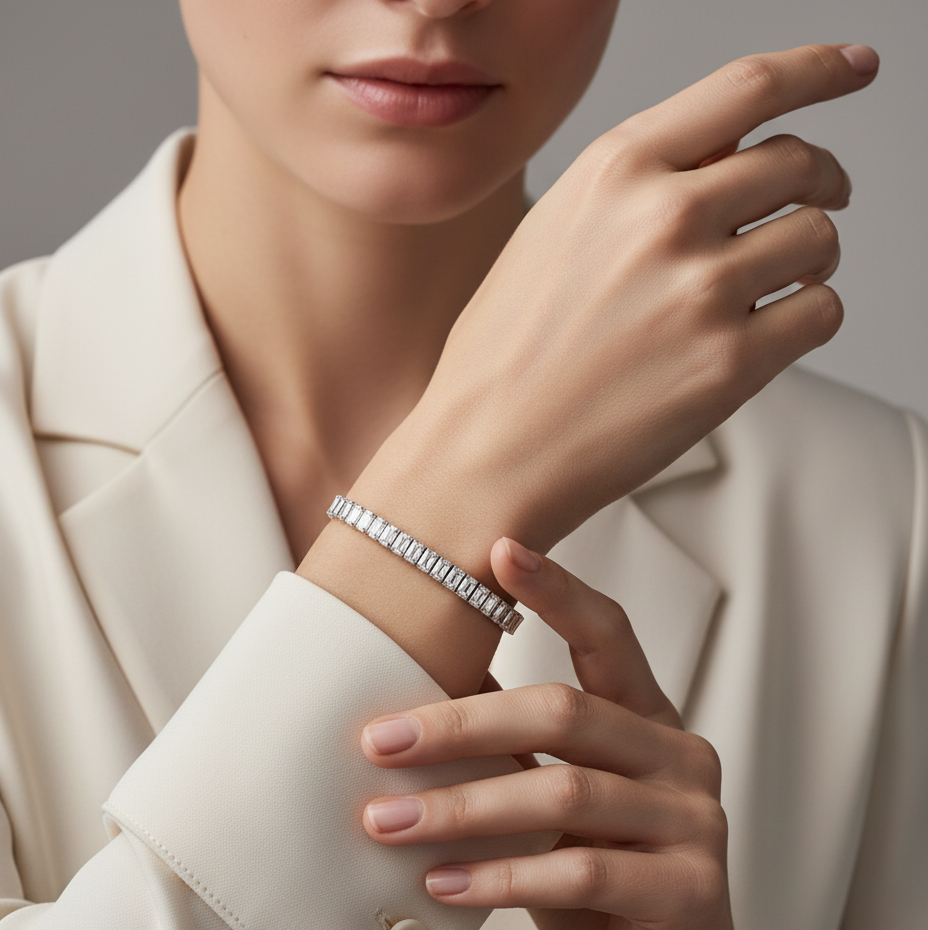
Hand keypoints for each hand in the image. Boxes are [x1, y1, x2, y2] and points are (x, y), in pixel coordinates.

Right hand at [355, 44, 876, 558]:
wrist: (486, 451)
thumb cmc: (503, 356)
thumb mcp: (549, 235)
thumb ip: (633, 188)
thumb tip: (718, 166)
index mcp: (614, 171)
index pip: (747, 88)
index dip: (817, 70)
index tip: (851, 70)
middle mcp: (663, 217)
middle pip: (800, 162)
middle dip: (820, 181)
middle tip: (817, 201)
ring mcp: (700, 290)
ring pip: (820, 237)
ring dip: (809, 258)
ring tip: (772, 284)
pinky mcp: (730, 363)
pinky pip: (822, 312)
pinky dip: (805, 317)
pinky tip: (762, 332)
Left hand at [360, 539, 776, 929]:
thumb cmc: (602, 881)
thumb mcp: (554, 801)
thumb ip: (514, 748)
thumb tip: (419, 698)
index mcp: (649, 719)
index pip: (608, 634)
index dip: (557, 591)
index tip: (500, 550)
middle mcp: (681, 756)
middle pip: (564, 712)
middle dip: (460, 724)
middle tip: (381, 740)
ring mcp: (696, 823)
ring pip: (564, 793)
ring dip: (461, 807)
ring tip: (389, 821)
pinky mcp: (690, 892)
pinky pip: (581, 873)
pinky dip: (500, 877)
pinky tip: (443, 883)